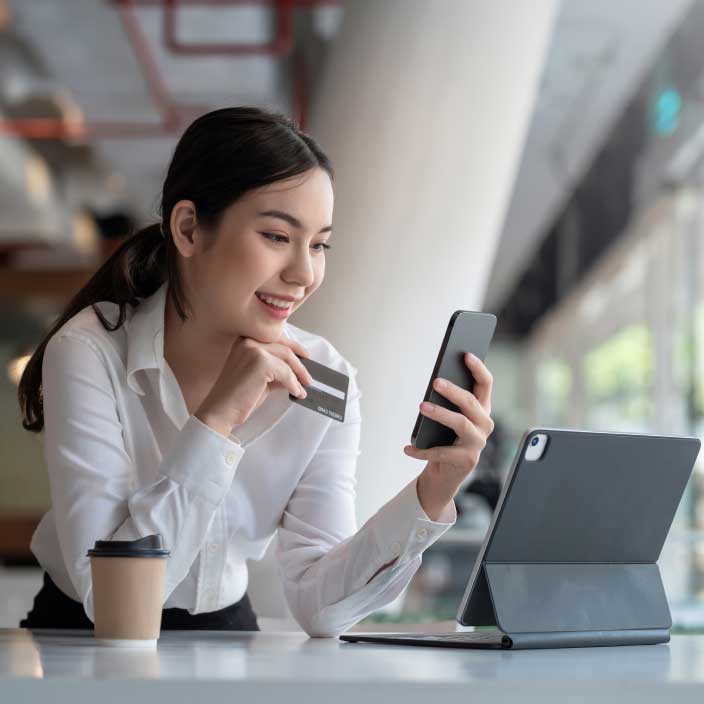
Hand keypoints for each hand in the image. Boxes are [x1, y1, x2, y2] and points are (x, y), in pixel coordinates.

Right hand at [195, 334, 313, 435]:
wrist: (220, 411)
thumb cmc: (237, 397)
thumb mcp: (258, 378)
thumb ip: (274, 370)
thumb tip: (294, 372)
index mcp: (244, 341)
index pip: (275, 339)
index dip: (293, 347)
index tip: (304, 356)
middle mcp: (247, 341)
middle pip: (284, 348)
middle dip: (299, 363)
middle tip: (308, 376)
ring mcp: (254, 350)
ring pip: (287, 359)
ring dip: (299, 375)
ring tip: (304, 388)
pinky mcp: (261, 362)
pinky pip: (286, 373)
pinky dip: (294, 384)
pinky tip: (296, 393)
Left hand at [403, 352, 493, 520]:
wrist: (446, 474)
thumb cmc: (446, 439)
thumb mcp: (449, 418)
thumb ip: (449, 402)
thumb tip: (436, 384)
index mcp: (482, 410)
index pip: (486, 385)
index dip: (478, 369)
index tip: (466, 355)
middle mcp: (484, 425)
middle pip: (471, 403)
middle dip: (453, 391)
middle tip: (435, 382)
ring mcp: (477, 443)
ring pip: (460, 423)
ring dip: (440, 414)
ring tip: (422, 407)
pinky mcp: (465, 461)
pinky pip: (441, 452)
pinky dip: (422, 450)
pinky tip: (407, 448)